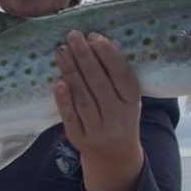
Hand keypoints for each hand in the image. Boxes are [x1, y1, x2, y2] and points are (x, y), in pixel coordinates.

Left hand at [53, 30, 143, 190]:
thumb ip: (116, 76)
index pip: (121, 74)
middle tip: (73, 35)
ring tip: (62, 51)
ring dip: (71, 72)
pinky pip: (70, 116)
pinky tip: (57, 82)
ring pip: (83, 98)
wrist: (114, 154)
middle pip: (99, 83)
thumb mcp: (127, 98)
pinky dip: (63, 99)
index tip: (93, 35)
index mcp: (132, 101)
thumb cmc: (119, 114)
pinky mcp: (80, 138)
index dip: (108, 54)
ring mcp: (98, 129)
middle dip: (84, 57)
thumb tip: (94, 41)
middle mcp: (117, 116)